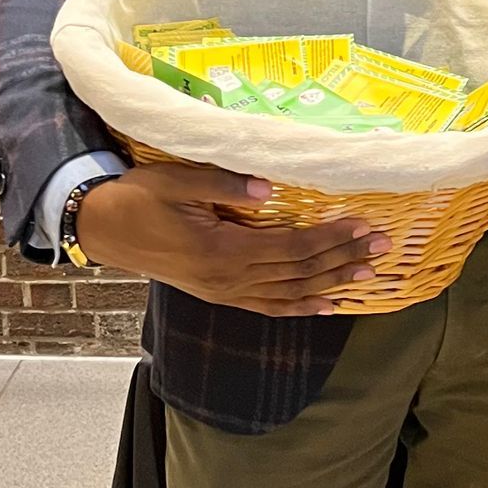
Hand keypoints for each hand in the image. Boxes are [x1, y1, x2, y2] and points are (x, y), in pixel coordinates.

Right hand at [74, 160, 385, 316]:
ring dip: (332, 283)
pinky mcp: (220, 295)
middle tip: (383, 246)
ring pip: (290, 293)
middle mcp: (229, 280)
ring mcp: (225, 292)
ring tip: (369, 274)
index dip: (331, 238)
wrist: (104, 229)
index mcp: (223, 251)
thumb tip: (269, 188)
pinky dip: (301, 307)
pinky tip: (328, 306)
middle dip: (344, 258)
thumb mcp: (177, 180)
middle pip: (300, 272)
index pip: (292, 247)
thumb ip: (224, 183)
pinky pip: (269, 307)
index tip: (363, 225)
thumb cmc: (140, 198)